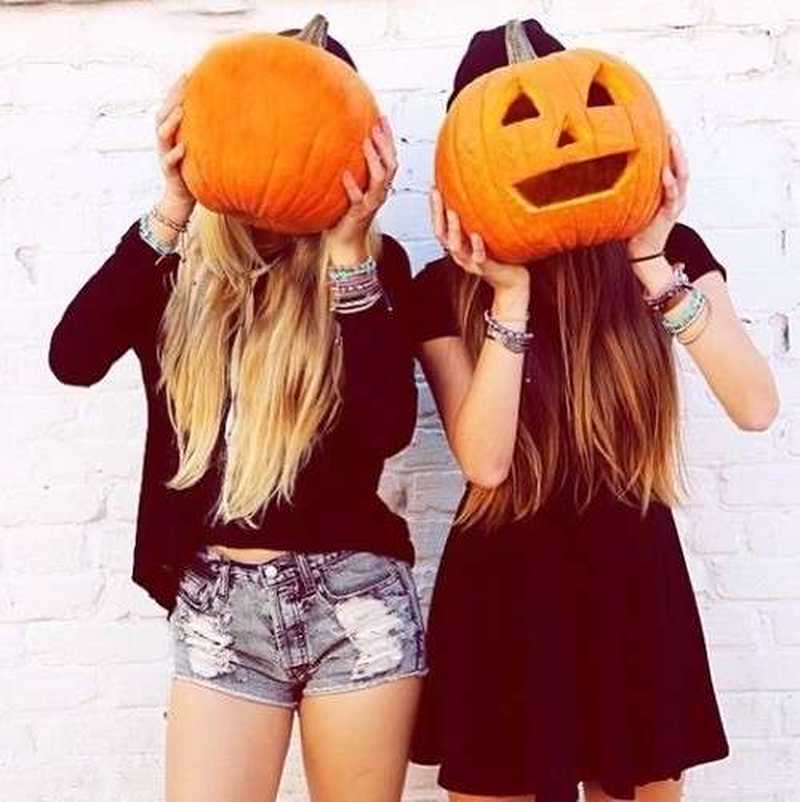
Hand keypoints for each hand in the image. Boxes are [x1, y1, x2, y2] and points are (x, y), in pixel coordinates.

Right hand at [155, 73, 195, 217]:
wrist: (182, 198)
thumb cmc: (194, 169)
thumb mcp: (199, 146)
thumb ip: (204, 130)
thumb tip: (227, 112)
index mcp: (171, 131)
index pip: (170, 105)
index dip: (177, 89)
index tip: (188, 73)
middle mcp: (165, 140)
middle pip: (163, 113)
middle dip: (172, 97)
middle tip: (184, 83)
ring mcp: (164, 154)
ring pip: (162, 134)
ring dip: (171, 122)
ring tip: (182, 111)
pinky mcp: (169, 171)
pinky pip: (169, 161)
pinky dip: (175, 154)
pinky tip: (184, 148)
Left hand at [327, 116, 396, 262]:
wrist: (345, 244)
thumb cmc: (346, 215)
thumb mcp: (351, 189)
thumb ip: (350, 170)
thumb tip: (336, 146)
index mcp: (379, 186)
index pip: (390, 159)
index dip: (388, 139)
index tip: (382, 118)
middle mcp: (379, 194)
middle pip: (390, 166)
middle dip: (385, 145)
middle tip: (376, 126)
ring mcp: (370, 204)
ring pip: (380, 181)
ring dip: (374, 160)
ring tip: (365, 142)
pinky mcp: (358, 214)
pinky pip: (358, 200)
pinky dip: (352, 186)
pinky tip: (345, 174)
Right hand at [430, 189, 529, 309]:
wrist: (513, 283)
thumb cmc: (502, 257)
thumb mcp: (489, 235)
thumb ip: (482, 219)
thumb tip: (485, 190)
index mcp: (460, 245)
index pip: (441, 226)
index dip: (435, 209)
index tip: (433, 187)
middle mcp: (462, 255)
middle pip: (442, 235)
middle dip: (437, 214)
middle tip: (437, 194)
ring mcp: (472, 263)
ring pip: (456, 247)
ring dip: (453, 229)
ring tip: (452, 212)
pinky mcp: (486, 269)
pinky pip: (478, 258)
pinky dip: (476, 247)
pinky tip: (476, 234)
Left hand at [627, 126, 687, 259]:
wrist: (641, 251)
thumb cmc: (635, 225)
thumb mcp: (634, 197)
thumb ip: (632, 181)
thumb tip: (609, 162)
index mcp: (668, 186)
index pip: (672, 158)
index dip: (669, 140)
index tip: (662, 120)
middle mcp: (676, 192)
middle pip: (681, 160)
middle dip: (676, 141)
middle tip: (669, 122)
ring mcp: (676, 202)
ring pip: (682, 174)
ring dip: (677, 155)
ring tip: (671, 137)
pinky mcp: (670, 214)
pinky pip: (673, 196)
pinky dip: (670, 184)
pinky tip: (664, 172)